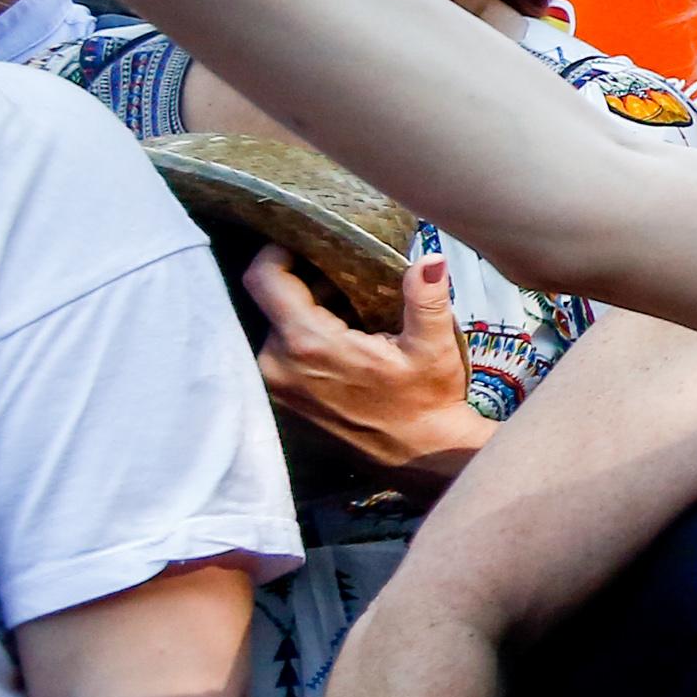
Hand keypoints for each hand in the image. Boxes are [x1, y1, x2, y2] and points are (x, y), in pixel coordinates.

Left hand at [246, 251, 488, 485]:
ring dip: (305, 311)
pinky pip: (279, 352)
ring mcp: (275, 385)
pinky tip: (340, 340)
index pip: (263, 279)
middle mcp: (277, 364)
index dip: (277, 252)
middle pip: (271, 301)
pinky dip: (303, 338)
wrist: (419, 455)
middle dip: (304, 282)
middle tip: (346, 276)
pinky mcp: (281, 399)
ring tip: (348, 309)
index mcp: (308, 343)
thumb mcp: (433, 347)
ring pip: (275, 326)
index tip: (306, 242)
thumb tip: (430, 260)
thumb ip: (425, 299)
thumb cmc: (427, 400)